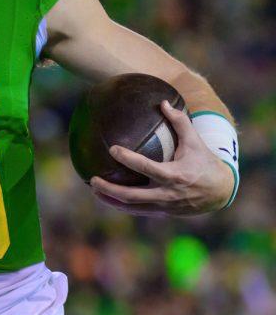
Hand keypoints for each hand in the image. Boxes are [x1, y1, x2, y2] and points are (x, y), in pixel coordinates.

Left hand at [90, 101, 234, 215]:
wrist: (221, 191)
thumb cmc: (205, 163)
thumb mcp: (196, 142)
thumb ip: (180, 122)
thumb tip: (163, 102)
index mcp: (174, 175)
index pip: (146, 167)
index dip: (128, 158)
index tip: (112, 149)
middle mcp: (167, 193)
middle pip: (132, 195)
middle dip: (110, 188)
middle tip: (92, 179)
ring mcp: (164, 206)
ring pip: (132, 207)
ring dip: (110, 199)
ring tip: (94, 188)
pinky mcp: (163, 212)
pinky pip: (138, 211)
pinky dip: (121, 205)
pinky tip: (107, 197)